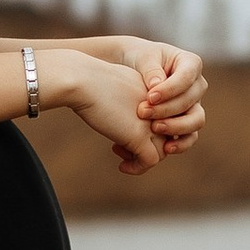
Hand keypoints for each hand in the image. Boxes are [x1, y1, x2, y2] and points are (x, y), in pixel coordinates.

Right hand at [59, 56, 165, 174]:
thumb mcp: (119, 87)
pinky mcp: (139, 136)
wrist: (83, 81)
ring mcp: (152, 123)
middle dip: (147, 145)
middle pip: (166, 135)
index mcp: (157, 94)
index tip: (124, 128)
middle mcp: (160, 108)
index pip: (166, 118)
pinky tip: (122, 167)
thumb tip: (126, 115)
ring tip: (119, 154)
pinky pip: (150, 161)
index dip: (149, 129)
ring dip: (142, 159)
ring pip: (162, 151)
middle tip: (119, 146)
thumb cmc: (92, 81)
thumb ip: (129, 100)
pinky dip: (138, 168)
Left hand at [124, 37, 206, 157]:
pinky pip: (190, 136)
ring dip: (176, 127)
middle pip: (190, 101)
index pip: (187, 78)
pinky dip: (180, 144)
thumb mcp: (143, 58)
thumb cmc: (140, 59)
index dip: (170, 89)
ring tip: (154, 129)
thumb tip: (157, 85)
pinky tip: (165, 149)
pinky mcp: (186, 122)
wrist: (134, 71)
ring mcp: (194, 105)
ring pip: (196, 121)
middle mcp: (197, 85)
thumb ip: (151, 70)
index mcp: (191, 64)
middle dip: (167, 109)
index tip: (150, 97)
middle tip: (143, 112)